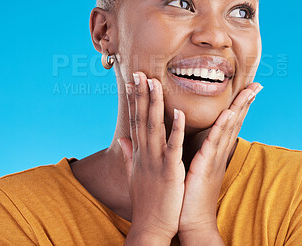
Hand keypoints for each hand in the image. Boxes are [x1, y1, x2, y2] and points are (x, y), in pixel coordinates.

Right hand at [118, 71, 185, 241]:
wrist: (150, 227)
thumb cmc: (146, 201)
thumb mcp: (134, 174)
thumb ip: (129, 154)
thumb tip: (122, 139)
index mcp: (139, 153)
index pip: (135, 121)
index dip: (133, 101)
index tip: (132, 82)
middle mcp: (144, 153)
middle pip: (141, 119)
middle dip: (140, 95)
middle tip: (139, 73)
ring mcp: (155, 162)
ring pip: (154, 127)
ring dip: (154, 105)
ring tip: (153, 83)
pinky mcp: (169, 172)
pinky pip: (172, 148)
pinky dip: (175, 130)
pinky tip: (178, 113)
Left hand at [178, 82, 262, 235]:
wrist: (190, 221)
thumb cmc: (190, 194)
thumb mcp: (194, 167)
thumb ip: (198, 151)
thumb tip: (196, 140)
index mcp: (215, 151)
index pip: (229, 123)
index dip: (238, 105)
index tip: (246, 89)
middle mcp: (219, 152)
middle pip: (235, 122)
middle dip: (246, 102)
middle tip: (257, 84)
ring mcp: (214, 158)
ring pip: (229, 128)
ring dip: (239, 108)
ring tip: (250, 90)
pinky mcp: (205, 165)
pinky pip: (214, 143)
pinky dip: (221, 127)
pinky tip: (229, 113)